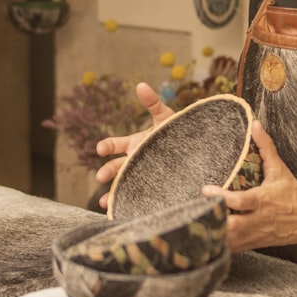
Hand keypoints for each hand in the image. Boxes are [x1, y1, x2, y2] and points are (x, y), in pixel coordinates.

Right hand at [93, 82, 174, 208]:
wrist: (196, 151)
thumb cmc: (177, 131)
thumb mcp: (165, 117)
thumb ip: (153, 103)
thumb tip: (141, 85)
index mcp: (135, 144)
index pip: (115, 145)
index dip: (106, 146)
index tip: (100, 149)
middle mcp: (135, 161)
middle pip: (116, 167)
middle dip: (106, 172)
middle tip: (100, 177)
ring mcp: (143, 175)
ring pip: (123, 185)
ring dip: (112, 193)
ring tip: (105, 202)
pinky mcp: (153, 188)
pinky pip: (138, 196)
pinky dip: (127, 203)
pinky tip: (121, 211)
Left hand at [202, 120, 296, 252]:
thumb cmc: (293, 194)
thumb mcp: (280, 169)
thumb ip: (266, 147)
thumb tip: (255, 125)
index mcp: (264, 200)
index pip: (241, 202)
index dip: (222, 198)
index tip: (205, 189)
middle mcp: (258, 220)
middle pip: (232, 226)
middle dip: (214, 220)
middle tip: (194, 209)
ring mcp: (255, 235)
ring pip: (230, 241)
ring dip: (214, 233)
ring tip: (195, 222)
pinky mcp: (253, 244)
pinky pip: (233, 249)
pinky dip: (219, 244)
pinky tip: (207, 235)